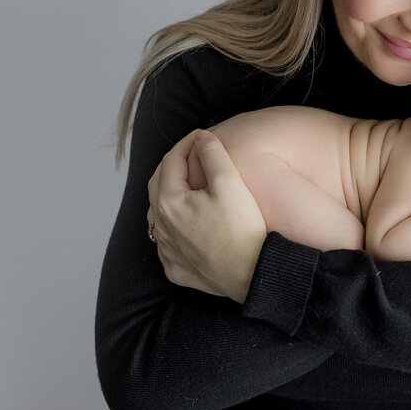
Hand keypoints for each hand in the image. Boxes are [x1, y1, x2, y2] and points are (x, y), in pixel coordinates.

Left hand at [146, 129, 266, 302]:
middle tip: (194, 154)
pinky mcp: (175, 268)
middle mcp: (161, 226)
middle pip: (158, 184)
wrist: (252, 273)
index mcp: (169, 201)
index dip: (187, 142)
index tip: (203, 135)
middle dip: (175, 164)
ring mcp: (166, 250)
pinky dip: (174, 224)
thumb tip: (202, 138)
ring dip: (170, 193)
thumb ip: (213, 154)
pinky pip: (168, 240)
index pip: (171, 160)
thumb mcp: (230, 182)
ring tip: (190, 184)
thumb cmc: (242, 228)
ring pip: (158, 213)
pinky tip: (190, 221)